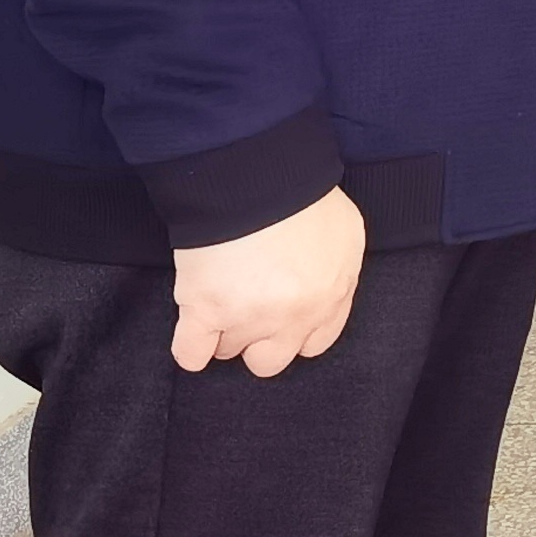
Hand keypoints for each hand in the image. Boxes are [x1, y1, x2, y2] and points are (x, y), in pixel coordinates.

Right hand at [170, 186, 366, 377]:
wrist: (257, 177)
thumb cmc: (302, 195)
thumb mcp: (345, 232)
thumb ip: (339, 272)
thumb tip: (325, 288)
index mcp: (329, 297)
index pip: (314, 343)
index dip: (295, 331)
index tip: (281, 318)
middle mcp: (293, 317)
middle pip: (271, 359)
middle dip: (258, 339)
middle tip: (248, 309)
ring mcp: (248, 318)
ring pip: (230, 351)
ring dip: (223, 330)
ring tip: (220, 294)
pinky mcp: (205, 311)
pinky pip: (191, 354)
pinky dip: (190, 348)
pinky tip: (194, 332)